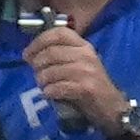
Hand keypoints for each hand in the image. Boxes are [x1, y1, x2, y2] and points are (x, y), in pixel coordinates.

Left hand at [30, 16, 136, 133]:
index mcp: (83, 45)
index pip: (58, 33)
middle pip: (50, 53)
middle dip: (37, 65)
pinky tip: (51, 94)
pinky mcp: (87, 87)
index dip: (38, 41)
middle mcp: (86, 54)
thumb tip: (29, 54)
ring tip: (44, 86)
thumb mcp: (76, 63)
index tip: (28, 54)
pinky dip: (49, 91)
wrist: (111, 106)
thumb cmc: (88, 83)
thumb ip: (58, 54)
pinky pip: (57, 87)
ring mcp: (88, 70)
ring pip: (51, 71)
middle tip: (37, 74)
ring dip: (42, 80)